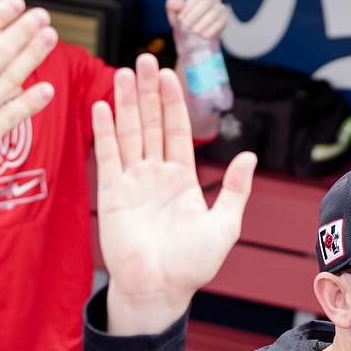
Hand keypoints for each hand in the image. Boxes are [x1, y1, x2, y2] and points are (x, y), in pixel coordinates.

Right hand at [94, 53, 255, 334]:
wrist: (159, 290)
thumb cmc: (192, 265)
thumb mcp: (224, 225)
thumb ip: (234, 190)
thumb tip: (249, 157)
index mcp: (183, 179)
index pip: (177, 131)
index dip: (173, 102)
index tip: (171, 75)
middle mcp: (156, 175)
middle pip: (150, 123)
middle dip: (148, 92)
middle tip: (145, 60)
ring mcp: (132, 182)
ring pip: (128, 133)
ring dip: (124, 103)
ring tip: (123, 72)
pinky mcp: (112, 194)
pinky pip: (108, 156)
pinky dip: (104, 131)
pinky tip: (101, 106)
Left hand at [165, 0, 228, 40]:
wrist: (194, 37)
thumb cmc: (184, 21)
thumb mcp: (174, 13)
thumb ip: (172, 5)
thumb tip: (177, 2)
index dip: (189, 7)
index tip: (181, 18)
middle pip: (206, 2)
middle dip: (194, 15)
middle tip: (186, 26)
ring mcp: (221, 8)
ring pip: (214, 13)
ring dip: (202, 24)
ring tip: (194, 32)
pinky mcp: (225, 20)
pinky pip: (220, 23)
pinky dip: (210, 30)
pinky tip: (203, 35)